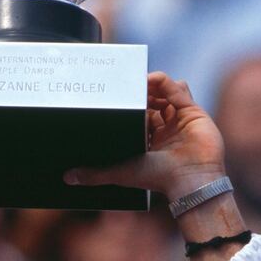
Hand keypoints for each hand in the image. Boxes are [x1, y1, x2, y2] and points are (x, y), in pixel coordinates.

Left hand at [64, 72, 225, 201]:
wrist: (189, 180)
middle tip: (125, 85)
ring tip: (139, 82)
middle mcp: (166, 128)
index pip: (138, 114)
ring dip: (152, 85)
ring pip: (165, 92)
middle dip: (139, 91)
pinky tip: (153, 80)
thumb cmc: (157, 178)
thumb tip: (67, 178)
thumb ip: (95, 175)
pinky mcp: (193, 111)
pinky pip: (179, 90)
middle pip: (152, 100)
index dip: (128, 104)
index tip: (115, 96)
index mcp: (151, 140)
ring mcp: (180, 119)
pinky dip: (166, 83)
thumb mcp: (120, 173)